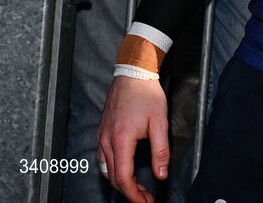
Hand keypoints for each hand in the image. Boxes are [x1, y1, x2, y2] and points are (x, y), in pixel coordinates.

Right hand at [97, 76, 168, 202]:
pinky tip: (124, 167)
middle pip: (113, 177)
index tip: (146, 201)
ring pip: (106, 169)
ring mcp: (102, 135)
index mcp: (121, 140)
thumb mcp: (160, 121)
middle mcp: (106, 140)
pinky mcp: (102, 130)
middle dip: (129, 191)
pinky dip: (113, 168)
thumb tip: (161, 174)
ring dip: (120, 181)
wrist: (133, 72)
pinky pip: (103, 157)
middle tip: (145, 197)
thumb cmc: (147, 93)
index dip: (135, 195)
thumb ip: (160, 150)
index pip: (123, 178)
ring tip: (136, 186)